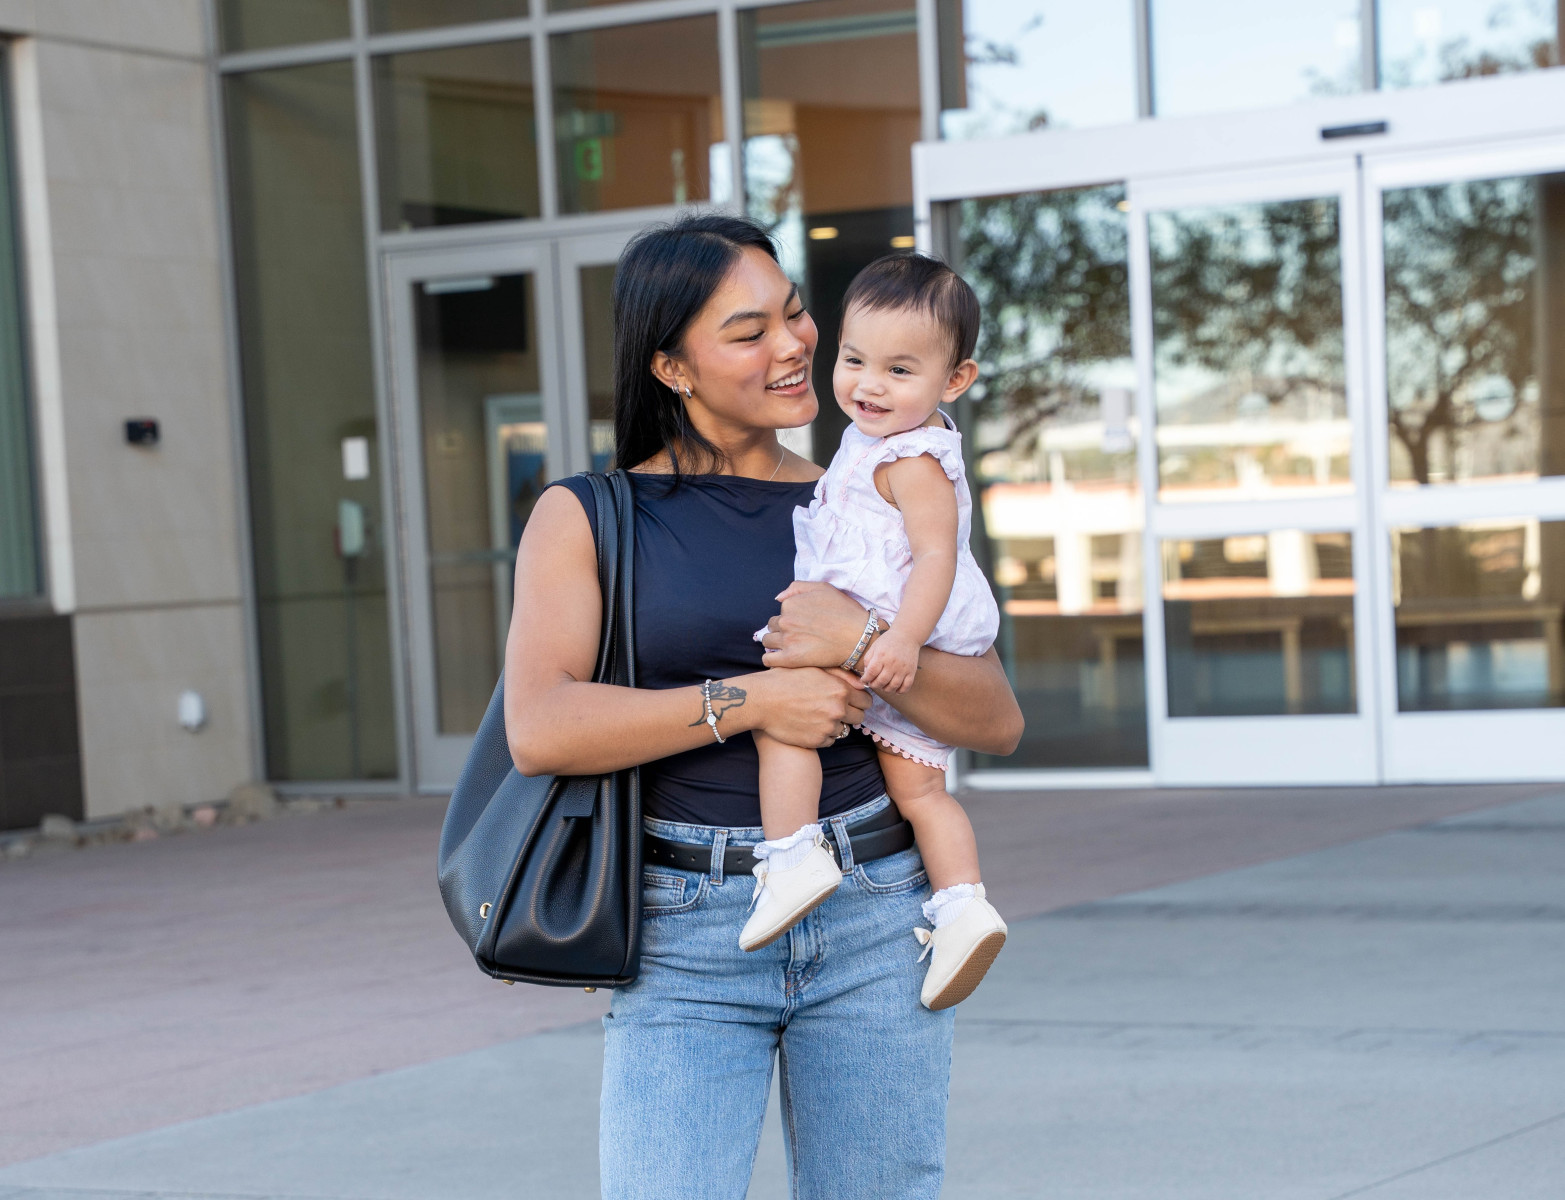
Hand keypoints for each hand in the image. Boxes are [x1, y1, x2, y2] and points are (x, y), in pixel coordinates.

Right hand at [745, 666, 870, 748]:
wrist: (761, 700)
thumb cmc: (786, 680)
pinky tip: (809, 725)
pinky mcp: (817, 741)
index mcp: (840, 690)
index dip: (859, 700)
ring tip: (816, 715)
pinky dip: (823, 735)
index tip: (850, 700)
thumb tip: (862, 684)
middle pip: (859, 718)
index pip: (866, 701)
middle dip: (850, 714)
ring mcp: (828, 727)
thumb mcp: (814, 668)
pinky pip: (830, 741)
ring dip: (835, 724)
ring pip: (844, 730)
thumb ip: (841, 675)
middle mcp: (838, 709)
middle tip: (834, 709)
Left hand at [758, 581, 878, 668]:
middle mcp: (786, 620)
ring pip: (768, 641)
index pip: (780, 612)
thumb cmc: (845, 611)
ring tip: (791, 647)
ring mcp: (787, 640)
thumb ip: (798, 588)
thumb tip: (778, 598)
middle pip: (772, 626)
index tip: (802, 624)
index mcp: (791, 604)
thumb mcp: (823, 588)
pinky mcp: (791, 658)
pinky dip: (772, 659)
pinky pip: (768, 659)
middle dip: (782, 630)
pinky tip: (782, 658)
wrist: (859, 637)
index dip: (790, 618)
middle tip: (799, 636)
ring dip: (776, 643)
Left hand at [857, 629, 919, 692]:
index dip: (865, 679)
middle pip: (881, 681)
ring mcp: (903, 668)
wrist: (907, 635)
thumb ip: (868, 660)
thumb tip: (865, 674)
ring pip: (893, 686)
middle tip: (873, 683)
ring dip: (886, 689)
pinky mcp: (912, 671)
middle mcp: (892, 663)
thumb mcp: (874, 647)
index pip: (871, 673)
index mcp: (881, 656)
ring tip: (883, 685)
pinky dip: (900, 691)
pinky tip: (895, 688)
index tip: (864, 680)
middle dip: (874, 685)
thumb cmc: (888, 641)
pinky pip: (906, 686)